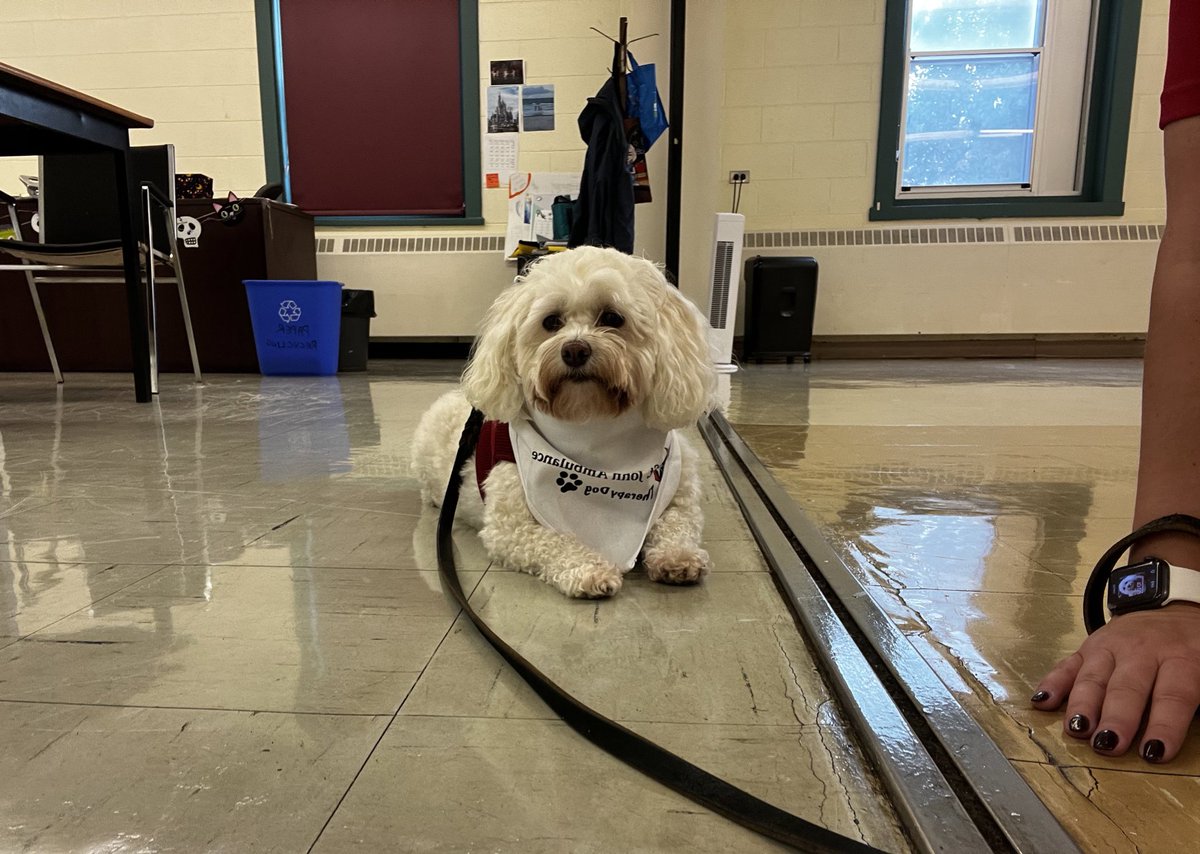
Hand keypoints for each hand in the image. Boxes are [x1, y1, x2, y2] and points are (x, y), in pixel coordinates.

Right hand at [1032, 603, 1199, 761]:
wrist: (1172, 607)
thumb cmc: (1193, 648)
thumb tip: (1197, 725)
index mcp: (1181, 658)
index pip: (1172, 696)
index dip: (1164, 725)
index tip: (1154, 752)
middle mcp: (1142, 651)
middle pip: (1126, 687)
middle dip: (1116, 717)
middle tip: (1107, 745)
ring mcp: (1110, 647)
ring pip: (1093, 677)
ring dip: (1082, 705)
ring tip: (1076, 730)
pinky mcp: (1088, 646)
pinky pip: (1068, 665)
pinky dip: (1053, 683)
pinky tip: (1042, 701)